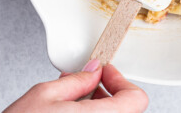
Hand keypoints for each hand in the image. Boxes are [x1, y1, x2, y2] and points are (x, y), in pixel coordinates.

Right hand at [4, 60, 148, 112]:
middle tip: (86, 84)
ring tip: (71, 100)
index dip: (120, 81)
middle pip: (126, 110)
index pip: (136, 99)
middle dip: (107, 92)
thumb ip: (76, 80)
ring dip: (98, 107)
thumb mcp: (44, 95)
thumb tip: (92, 71)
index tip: (104, 73)